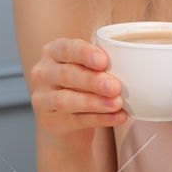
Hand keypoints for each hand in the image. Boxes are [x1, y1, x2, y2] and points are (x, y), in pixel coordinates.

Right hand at [27, 38, 126, 153]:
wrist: (67, 122)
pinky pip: (75, 120)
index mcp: (52, 52)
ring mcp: (42, 99)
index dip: (84, 54)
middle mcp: (42, 73)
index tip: (104, 61)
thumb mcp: (87, 68)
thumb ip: (100, 64)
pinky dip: (99, 119)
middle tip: (114, 86)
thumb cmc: (81, 86)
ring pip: (65, 100)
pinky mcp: (50, 122)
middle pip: (66, 75)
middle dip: (92, 80)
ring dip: (94, 102)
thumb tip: (128, 64)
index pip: (66, 49)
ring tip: (116, 103)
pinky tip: (116, 117)